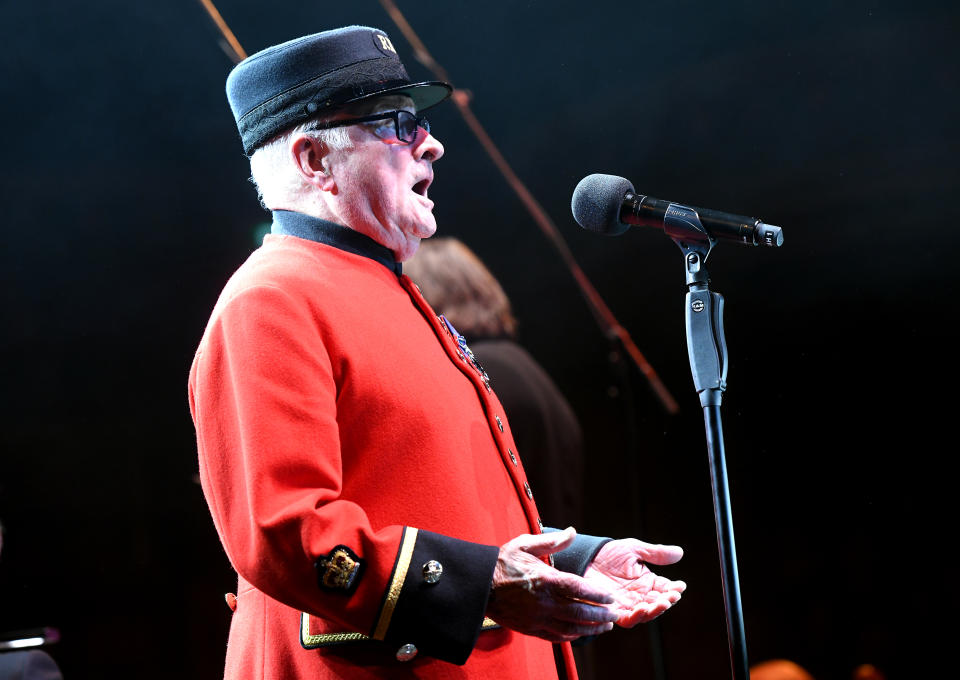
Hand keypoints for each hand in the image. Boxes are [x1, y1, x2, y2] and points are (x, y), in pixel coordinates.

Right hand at [486, 527, 618, 641]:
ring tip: (605, 626)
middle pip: (579, 613)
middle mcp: (543, 602)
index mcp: (545, 579)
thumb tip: (573, 531)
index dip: (597, 595)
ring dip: (591, 629)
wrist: (479, 585)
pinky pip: (556, 636)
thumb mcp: (526, 544)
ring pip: (570, 628)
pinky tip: (581, 633)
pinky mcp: (530, 629)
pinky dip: (572, 636)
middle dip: (601, 616)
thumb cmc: (503, 562)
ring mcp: (537, 618)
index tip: (611, 598)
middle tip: (615, 615)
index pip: (578, 590)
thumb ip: (552, 541)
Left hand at [584, 539, 686, 626]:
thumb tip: (680, 553)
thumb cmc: (608, 553)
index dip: (674, 588)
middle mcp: (639, 596)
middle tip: (672, 596)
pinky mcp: (612, 611)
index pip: (665, 588)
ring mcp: (626, 605)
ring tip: (662, 603)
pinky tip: (642, 608)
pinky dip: (636, 616)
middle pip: (657, 603)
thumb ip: (655, 553)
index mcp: (646, 582)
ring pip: (645, 613)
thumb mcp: (634, 549)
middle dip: (666, 601)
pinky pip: (627, 619)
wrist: (584, 557)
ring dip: (655, 610)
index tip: (680, 585)